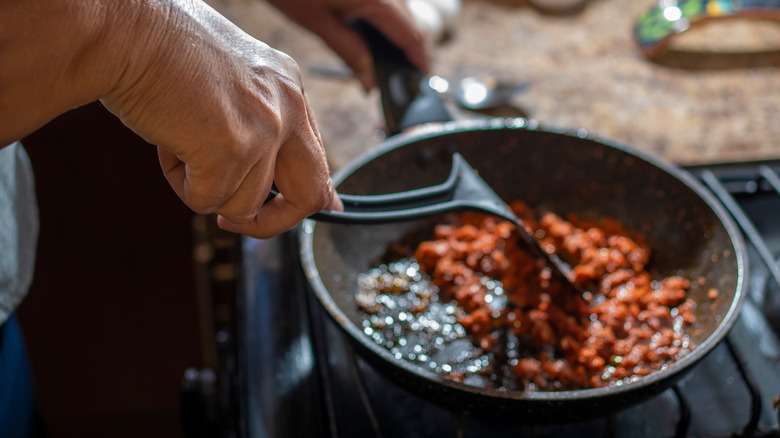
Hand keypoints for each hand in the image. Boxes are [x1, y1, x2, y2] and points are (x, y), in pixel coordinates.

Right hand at [1, 0, 341, 238]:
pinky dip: (180, 183)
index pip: (316, 161)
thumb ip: (259, 122)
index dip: (298, 196)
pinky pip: (207, 201)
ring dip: (204, 188)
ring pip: (244, 206)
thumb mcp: (230, 82)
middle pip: (310, 195)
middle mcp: (288, 107)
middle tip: (231, 220)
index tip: (274, 209)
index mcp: (289, 87)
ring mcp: (264, 129)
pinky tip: (166, 141)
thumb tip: (289, 178)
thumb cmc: (161, 50)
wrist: (124, 30)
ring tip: (178, 140)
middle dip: (273, 221)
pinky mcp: (231, 150)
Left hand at [267, 0, 430, 90]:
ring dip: (399, 34)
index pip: (411, 35)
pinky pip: (387, 2)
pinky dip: (386, 19)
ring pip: (401, 10)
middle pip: (411, 22)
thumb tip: (370, 83)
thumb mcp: (319, 24)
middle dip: (410, 49)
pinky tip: (372, 35)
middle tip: (401, 75)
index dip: (419, 59)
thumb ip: (350, 53)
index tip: (420, 78)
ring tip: (386, 60)